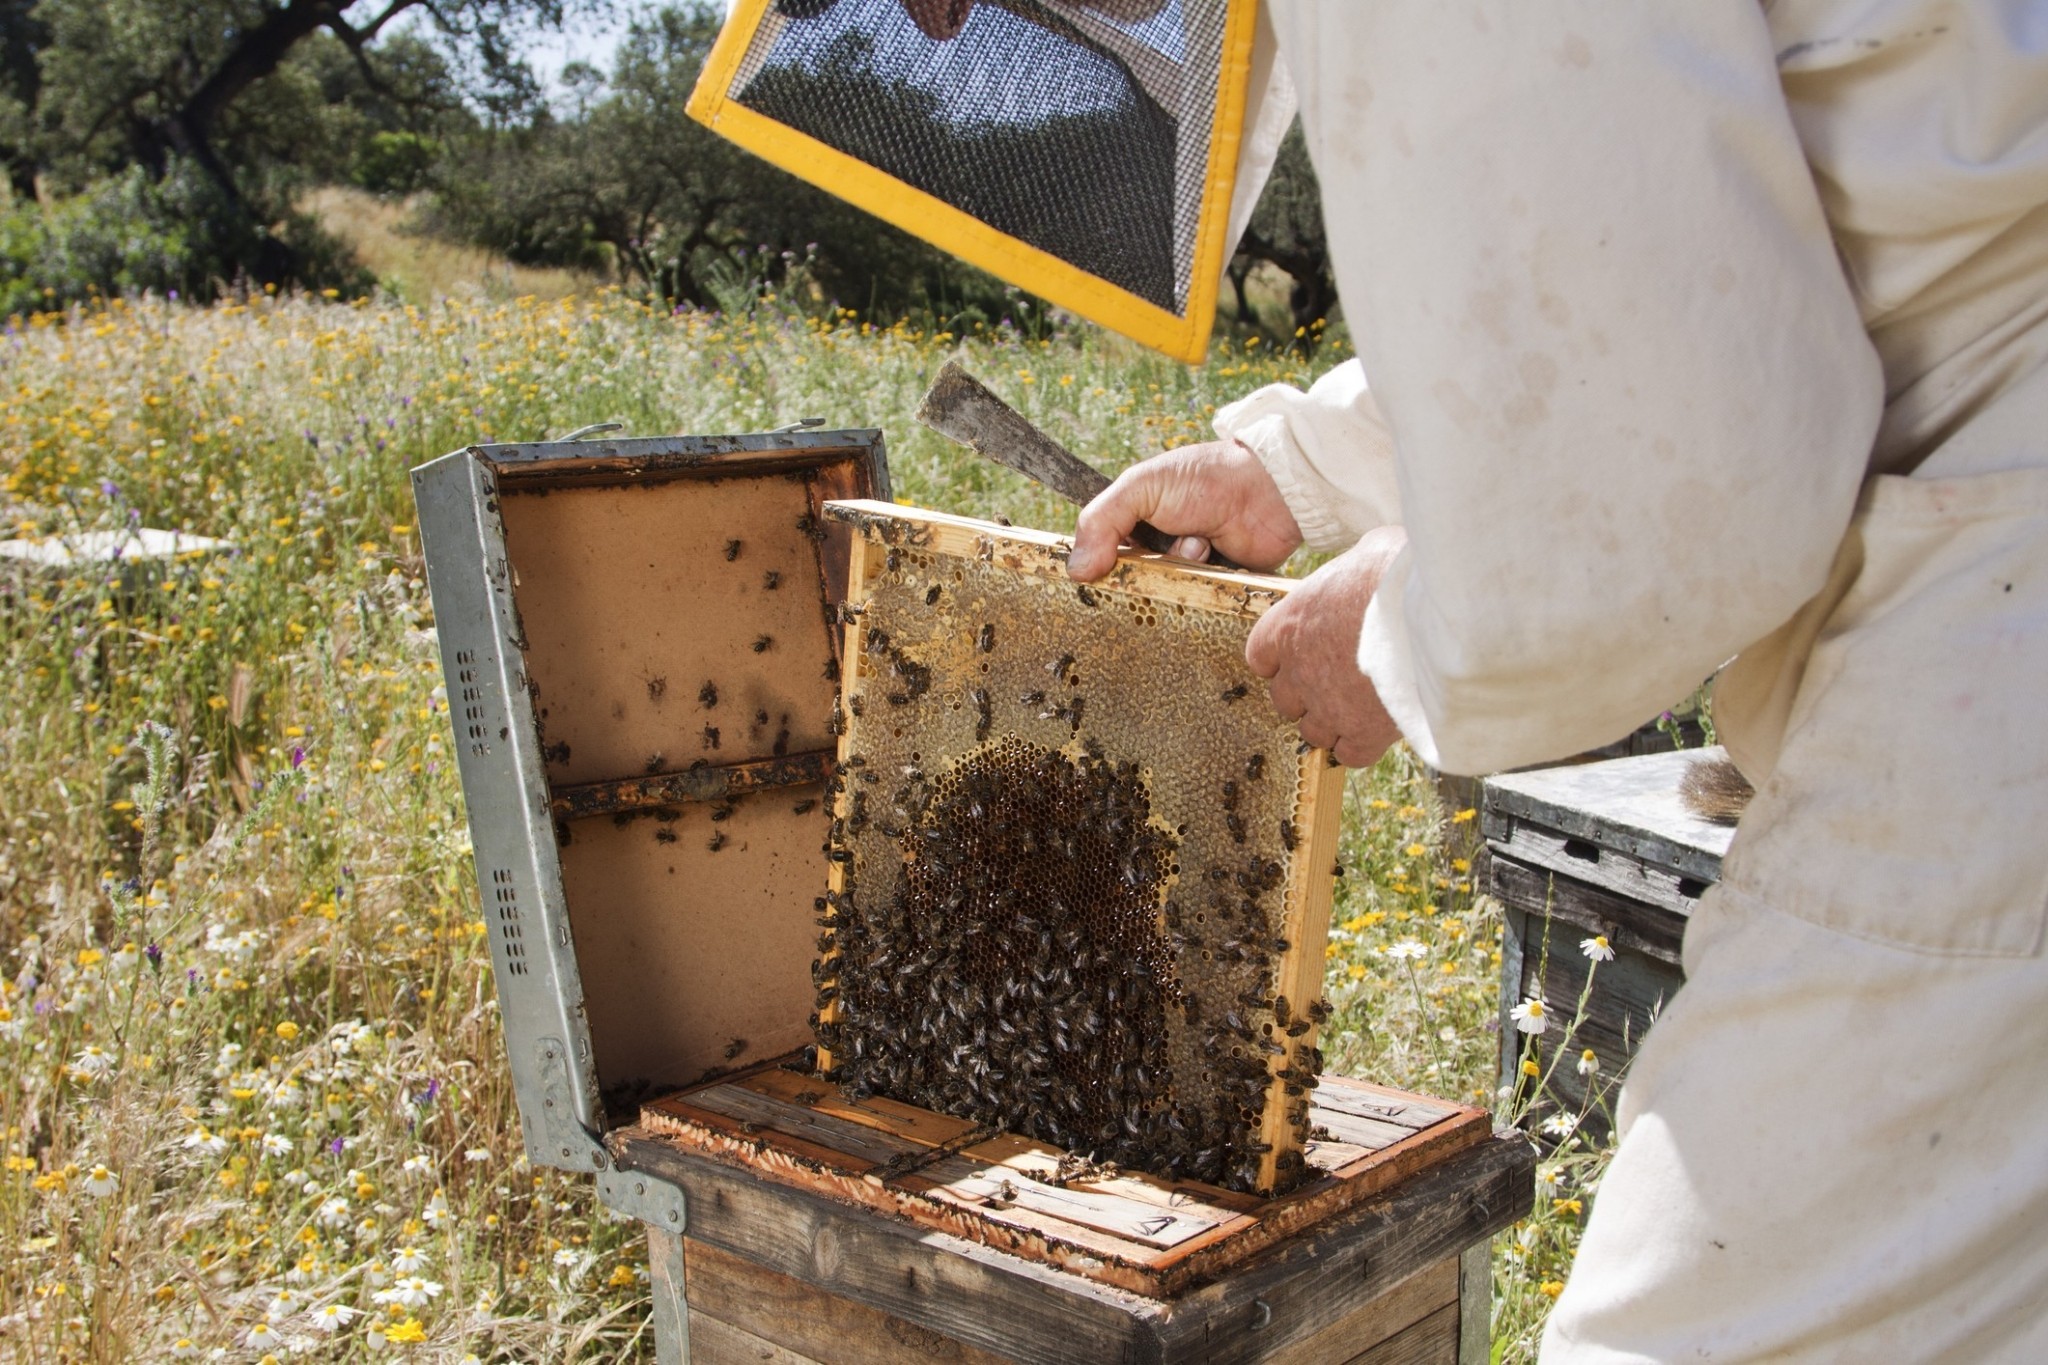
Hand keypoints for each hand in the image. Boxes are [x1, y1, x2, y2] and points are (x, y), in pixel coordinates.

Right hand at [1068, 440, 1302, 580]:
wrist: (1271, 489)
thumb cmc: (1207, 478)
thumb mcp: (1142, 486)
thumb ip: (1102, 520)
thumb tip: (1075, 570)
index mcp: (1136, 525)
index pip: (1102, 558)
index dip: (1099, 568)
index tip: (1101, 571)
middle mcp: (1159, 552)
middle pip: (1131, 585)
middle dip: (1145, 573)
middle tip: (1159, 557)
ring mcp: (1188, 574)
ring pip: (1165, 599)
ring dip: (1181, 573)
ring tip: (1200, 545)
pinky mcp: (1216, 592)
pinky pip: (1198, 607)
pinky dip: (1205, 586)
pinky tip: (1218, 559)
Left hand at [1245, 526, 1407, 767]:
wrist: (1427, 609)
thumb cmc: (1395, 571)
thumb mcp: (1364, 553)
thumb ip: (1352, 575)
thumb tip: (1369, 564)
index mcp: (1288, 626)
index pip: (1261, 657)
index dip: (1282, 660)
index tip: (1304, 656)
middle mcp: (1299, 671)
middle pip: (1285, 699)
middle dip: (1309, 695)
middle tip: (1340, 682)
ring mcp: (1327, 707)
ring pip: (1314, 731)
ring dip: (1333, 723)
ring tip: (1362, 707)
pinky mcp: (1362, 733)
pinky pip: (1351, 754)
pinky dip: (1362, 746)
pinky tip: (1380, 729)